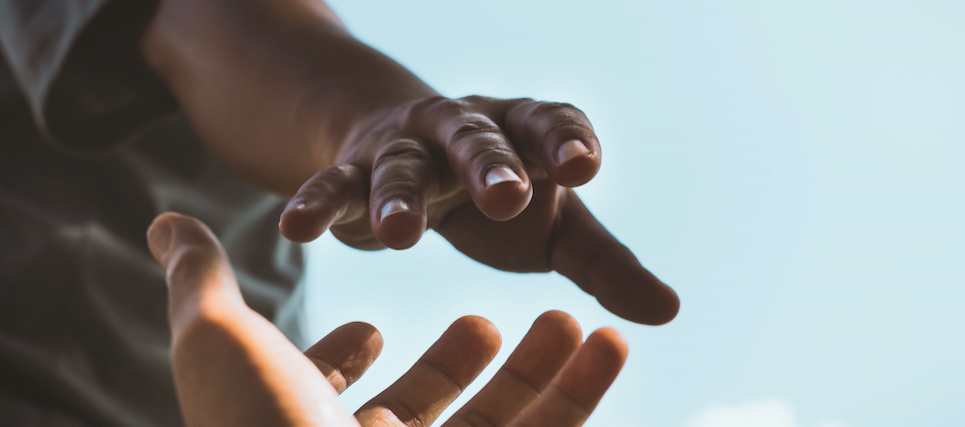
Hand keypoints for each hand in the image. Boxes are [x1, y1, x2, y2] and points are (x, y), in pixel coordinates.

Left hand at [147, 213, 628, 425]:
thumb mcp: (222, 343)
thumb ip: (200, 281)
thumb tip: (164, 221)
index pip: (325, 399)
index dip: (342, 361)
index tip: (366, 330)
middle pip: (426, 413)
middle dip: (461, 362)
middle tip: (495, 317)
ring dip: (544, 374)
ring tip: (575, 319)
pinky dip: (583, 393)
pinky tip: (610, 342)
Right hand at [278, 96, 679, 324]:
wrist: (408, 151)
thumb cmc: (499, 195)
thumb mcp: (556, 227)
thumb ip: (605, 265)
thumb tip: (668, 312)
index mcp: (524, 134)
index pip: (550, 125)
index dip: (566, 141)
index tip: (584, 165)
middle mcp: (465, 131)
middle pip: (478, 140)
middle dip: (491, 166)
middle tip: (508, 196)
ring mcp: (406, 149)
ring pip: (401, 167)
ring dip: (398, 196)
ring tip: (399, 237)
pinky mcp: (354, 172)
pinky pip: (333, 186)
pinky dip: (316, 204)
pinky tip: (295, 227)